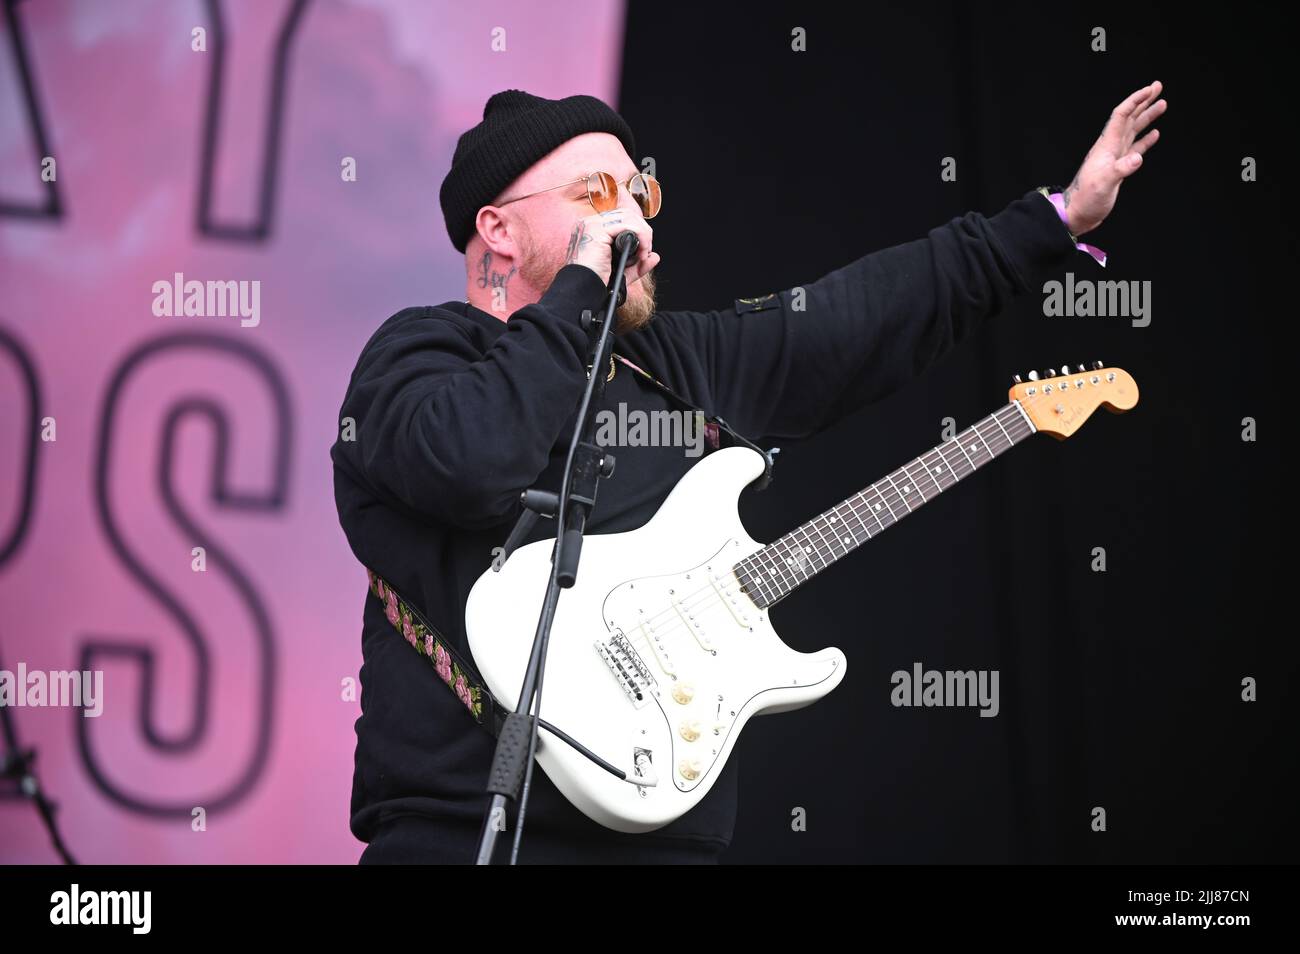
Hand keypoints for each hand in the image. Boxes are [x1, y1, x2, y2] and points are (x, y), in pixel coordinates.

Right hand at [564, 210, 659, 286]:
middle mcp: (591, 223)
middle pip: (626, 214)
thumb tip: (655, 257)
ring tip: (643, 253)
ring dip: (644, 234)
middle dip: (642, 231)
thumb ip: (638, 263)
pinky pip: (628, 224)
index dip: (637, 231)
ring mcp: (592, 224)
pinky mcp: (597, 229)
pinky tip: (641, 251)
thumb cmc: (596, 282)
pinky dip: (641, 236)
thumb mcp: (622, 271)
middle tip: (645, 251)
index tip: (642, 252)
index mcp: (592, 230)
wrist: (583, 290)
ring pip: (629, 217)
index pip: (621, 219)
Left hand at [1060, 80, 1165, 235]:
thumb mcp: (1103, 185)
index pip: (1121, 116)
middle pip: (1129, 118)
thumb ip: (1120, 170)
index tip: (1150, 89)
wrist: (1077, 214)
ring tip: (1162, 104)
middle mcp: (1110, 147)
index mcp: (1106, 146)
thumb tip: (1137, 158)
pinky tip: (1154, 134)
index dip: (1135, 101)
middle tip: (1158, 86)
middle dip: (1144, 101)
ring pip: (1134, 130)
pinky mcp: (1118, 168)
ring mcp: (1114, 157)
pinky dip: (1146, 139)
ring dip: (1147, 117)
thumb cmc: (1086, 200)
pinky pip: (1134, 147)